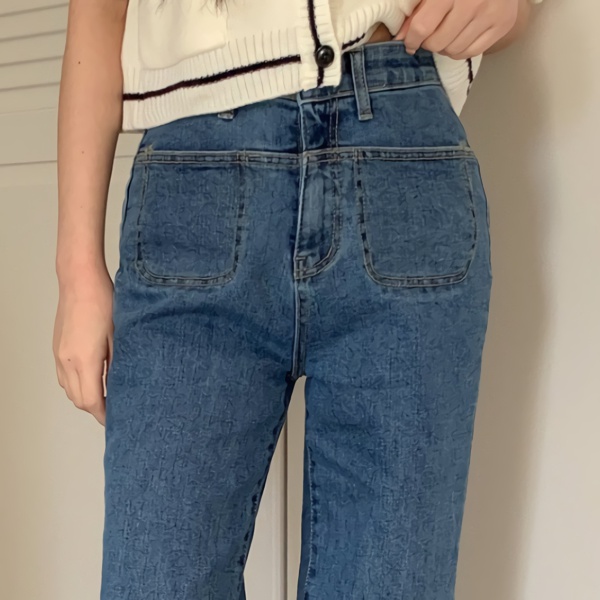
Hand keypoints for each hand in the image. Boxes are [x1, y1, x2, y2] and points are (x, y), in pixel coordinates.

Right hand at [53, 267, 113, 425]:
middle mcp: (67, 361)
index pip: (91, 401)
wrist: (80, 281)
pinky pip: (64, 376)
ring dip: (85, 397)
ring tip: (105, 396)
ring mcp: (59, 355)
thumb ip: (119, 363)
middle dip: (95, 408)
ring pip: (69, 389)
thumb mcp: (120, 335)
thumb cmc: (103, 302)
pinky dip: (77, 384)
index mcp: (84, 360)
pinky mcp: (58, 348)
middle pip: (78, 399)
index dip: (103, 414)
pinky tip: (93, 378)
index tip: (115, 419)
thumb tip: (122, 385)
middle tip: (114, 409)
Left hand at [395, 0, 519, 59]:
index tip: (409, 42)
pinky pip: (471, 52)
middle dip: (428, 42)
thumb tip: (401, 36)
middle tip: (430, 34)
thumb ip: (417, 7)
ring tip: (446, 33)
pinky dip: (459, 50)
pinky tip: (458, 37)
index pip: (423, 27)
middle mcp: (472, 2)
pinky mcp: (503, 24)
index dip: (411, 39)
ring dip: (444, 47)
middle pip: (437, 43)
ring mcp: (490, 14)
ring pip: (453, 50)